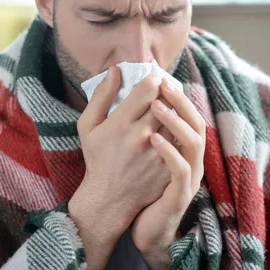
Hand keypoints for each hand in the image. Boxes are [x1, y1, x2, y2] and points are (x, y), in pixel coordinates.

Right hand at [70, 66, 171, 245]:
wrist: (109, 199)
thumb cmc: (97, 157)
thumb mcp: (88, 126)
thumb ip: (101, 95)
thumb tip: (115, 70)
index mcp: (120, 122)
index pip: (149, 87)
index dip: (154, 79)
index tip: (151, 80)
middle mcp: (141, 135)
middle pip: (166, 100)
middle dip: (165, 92)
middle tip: (162, 91)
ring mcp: (158, 151)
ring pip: (176, 118)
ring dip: (174, 111)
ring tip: (168, 110)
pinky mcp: (168, 165)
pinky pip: (181, 139)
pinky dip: (178, 131)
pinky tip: (172, 129)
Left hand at [130, 78, 205, 263]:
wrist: (126, 222)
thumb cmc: (130, 181)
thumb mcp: (133, 148)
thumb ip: (136, 122)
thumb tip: (123, 91)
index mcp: (178, 146)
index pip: (185, 112)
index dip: (175, 93)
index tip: (157, 75)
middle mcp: (188, 157)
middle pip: (195, 121)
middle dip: (180, 100)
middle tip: (162, 82)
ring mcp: (187, 175)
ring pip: (194, 142)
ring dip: (177, 121)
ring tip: (157, 104)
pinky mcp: (180, 193)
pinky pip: (181, 169)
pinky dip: (171, 152)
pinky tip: (153, 139)